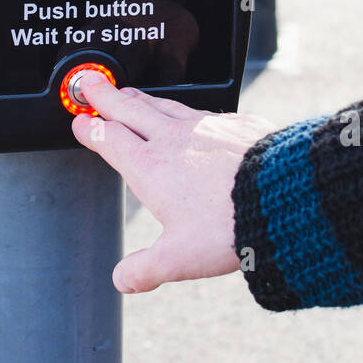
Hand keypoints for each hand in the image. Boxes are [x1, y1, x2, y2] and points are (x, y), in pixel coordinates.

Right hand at [71, 76, 274, 292]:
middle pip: (130, 109)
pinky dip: (183, 108)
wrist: (282, 195)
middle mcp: (172, 138)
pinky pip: (200, 110)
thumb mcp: (178, 258)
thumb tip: (123, 279)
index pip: (110, 139)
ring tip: (129, 93)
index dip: (91, 129)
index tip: (80, 122)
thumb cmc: (229, 224)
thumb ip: (145, 269)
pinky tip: (188, 113)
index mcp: (150, 166)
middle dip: (106, 96)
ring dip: (141, 98)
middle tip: (91, 83)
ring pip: (163, 104)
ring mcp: (204, 126)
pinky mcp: (233, 123)